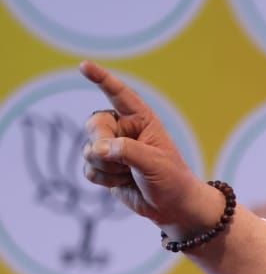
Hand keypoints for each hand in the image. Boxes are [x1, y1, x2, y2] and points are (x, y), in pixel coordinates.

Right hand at [79, 60, 221, 229]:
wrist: (173, 207)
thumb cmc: (171, 179)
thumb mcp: (155, 162)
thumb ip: (126, 151)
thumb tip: (96, 149)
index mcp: (141, 119)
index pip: (119, 94)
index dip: (102, 79)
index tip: (84, 66)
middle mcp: (123, 130)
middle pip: (94, 125)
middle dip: (103, 143)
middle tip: (123, 161)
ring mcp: (110, 148)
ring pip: (90, 151)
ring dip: (109, 168)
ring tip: (131, 174)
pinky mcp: (103, 167)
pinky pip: (89, 169)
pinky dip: (104, 179)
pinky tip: (122, 183)